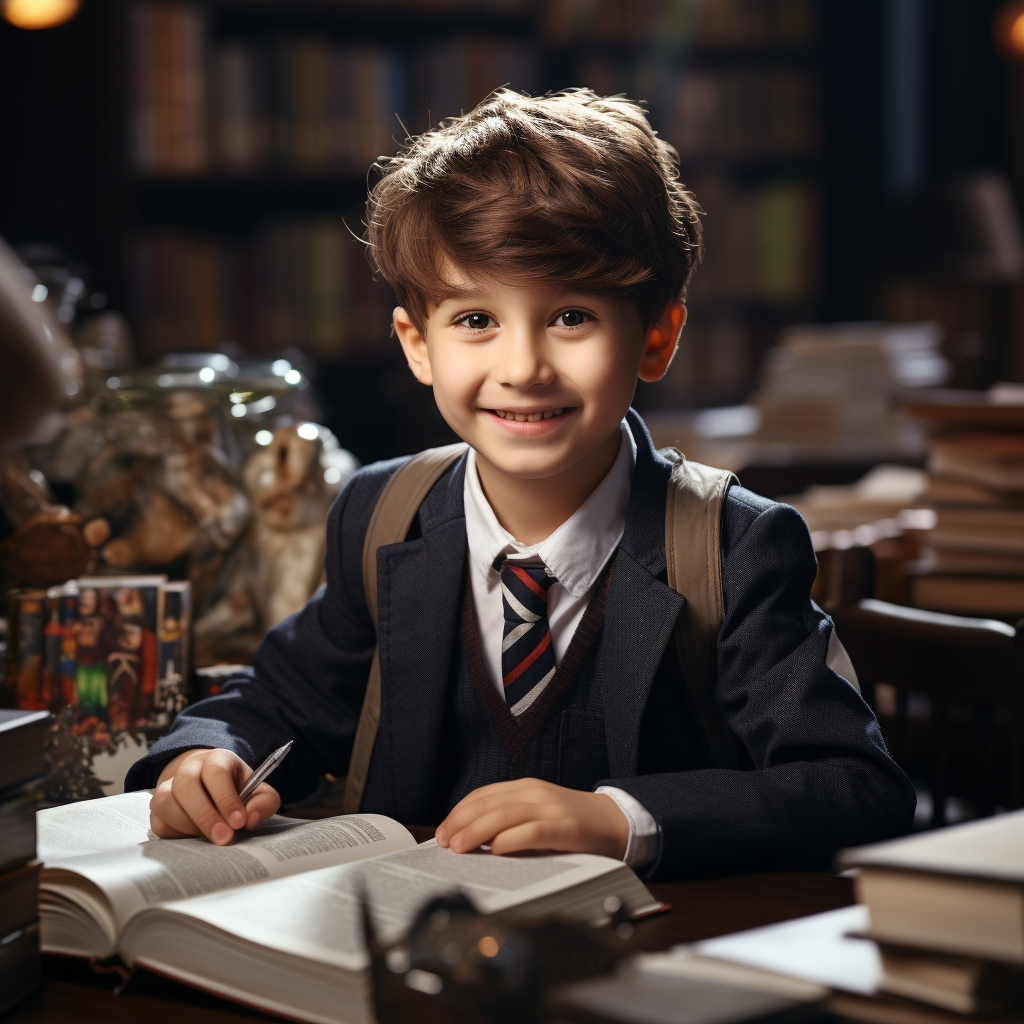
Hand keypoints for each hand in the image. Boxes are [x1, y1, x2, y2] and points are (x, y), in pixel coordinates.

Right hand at [150, 748, 280, 845]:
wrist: (210, 789)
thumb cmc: (237, 791)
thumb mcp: (259, 792)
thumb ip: (264, 802)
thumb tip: (251, 818)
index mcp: (216, 759)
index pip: (216, 772)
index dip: (226, 798)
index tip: (239, 822)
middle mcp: (188, 769)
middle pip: (186, 785)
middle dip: (206, 816)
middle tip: (224, 838)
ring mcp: (168, 788)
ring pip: (166, 803)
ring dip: (189, 826)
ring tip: (211, 838)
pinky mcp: (157, 811)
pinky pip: (160, 824)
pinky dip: (177, 835)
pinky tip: (195, 838)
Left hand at [435, 778, 629, 859]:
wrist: (615, 821)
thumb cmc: (572, 824)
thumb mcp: (537, 813)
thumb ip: (511, 821)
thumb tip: (471, 841)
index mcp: (525, 788)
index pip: (482, 795)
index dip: (459, 813)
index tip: (442, 831)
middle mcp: (535, 793)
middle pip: (487, 804)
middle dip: (461, 824)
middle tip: (444, 842)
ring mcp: (550, 808)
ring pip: (503, 815)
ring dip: (476, 832)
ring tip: (459, 848)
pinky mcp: (564, 827)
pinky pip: (530, 832)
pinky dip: (509, 841)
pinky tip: (497, 851)